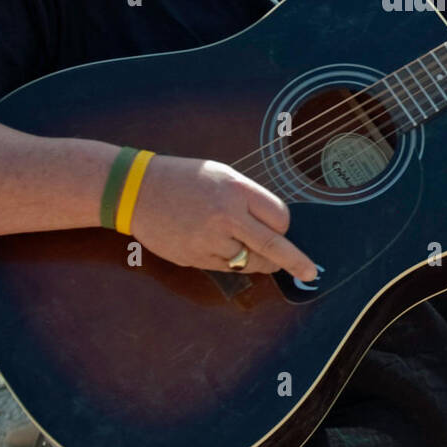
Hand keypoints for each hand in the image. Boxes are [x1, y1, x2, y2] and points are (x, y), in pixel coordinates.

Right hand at [128, 156, 317, 281]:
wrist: (136, 191)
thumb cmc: (183, 179)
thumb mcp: (221, 175)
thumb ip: (248, 198)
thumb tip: (274, 225)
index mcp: (235, 191)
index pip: (280, 216)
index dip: (283, 224)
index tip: (282, 227)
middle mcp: (226, 217)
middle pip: (273, 246)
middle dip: (295, 261)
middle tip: (310, 272)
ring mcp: (210, 241)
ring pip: (250, 262)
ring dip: (259, 260)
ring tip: (249, 248)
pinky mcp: (195, 258)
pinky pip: (227, 268)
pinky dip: (233, 262)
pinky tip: (223, 248)